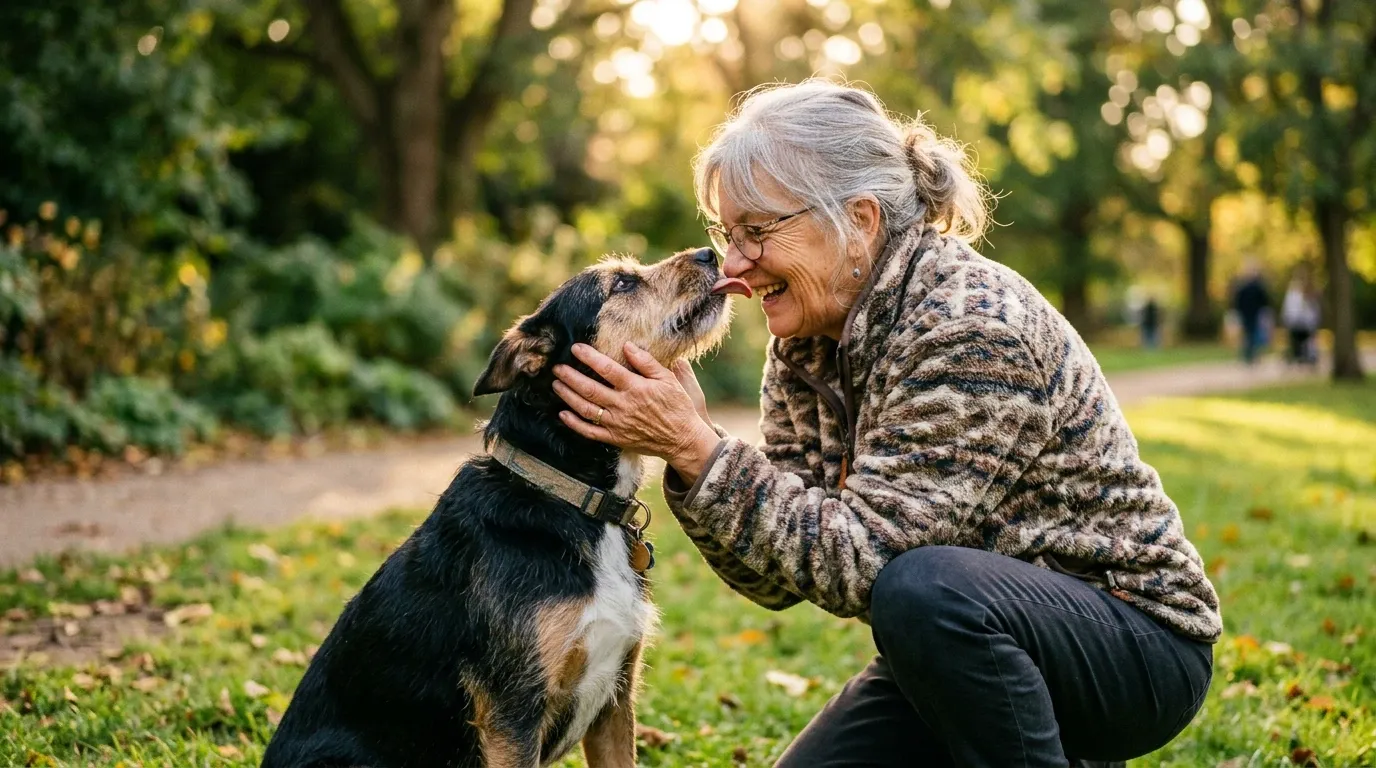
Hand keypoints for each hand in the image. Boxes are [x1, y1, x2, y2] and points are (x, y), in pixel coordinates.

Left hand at [552, 343, 721, 473]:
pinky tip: (563, 414)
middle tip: (557, 367)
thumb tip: (628, 346)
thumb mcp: (668, 380)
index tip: (575, 348)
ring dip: (568, 396)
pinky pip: (590, 432)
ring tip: (556, 385)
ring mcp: (617, 424)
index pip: (607, 369)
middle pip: (590, 389)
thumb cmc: (677, 406)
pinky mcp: (616, 438)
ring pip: (586, 409)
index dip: (589, 357)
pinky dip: (574, 424)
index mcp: (635, 388)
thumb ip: (647, 363)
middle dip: (570, 376)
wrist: (682, 439)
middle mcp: (623, 405)